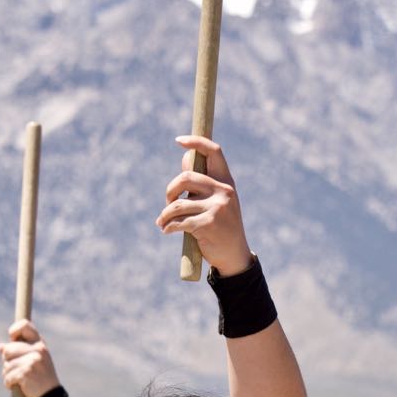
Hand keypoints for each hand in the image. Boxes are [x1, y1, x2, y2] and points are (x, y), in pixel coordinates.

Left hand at [0, 320, 59, 396]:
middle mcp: (37, 350)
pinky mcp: (26, 372)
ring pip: (6, 365)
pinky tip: (16, 386)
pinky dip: (8, 383)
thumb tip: (0, 346)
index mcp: (39, 344)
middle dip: (7, 361)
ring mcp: (32, 361)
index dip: (14, 331)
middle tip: (15, 370)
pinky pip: (8, 376)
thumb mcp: (33, 362)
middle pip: (8, 349)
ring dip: (8, 375)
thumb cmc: (40, 379)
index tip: (12, 340)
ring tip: (18, 381)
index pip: (24, 325)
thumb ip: (18, 353)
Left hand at [157, 136, 252, 276]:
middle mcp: (223, 191)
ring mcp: (216, 207)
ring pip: (178, 204)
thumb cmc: (222, 228)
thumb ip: (203, 184)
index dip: (196, 142)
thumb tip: (185, 157)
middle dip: (170, 190)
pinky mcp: (207, 224)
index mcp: (226, 182)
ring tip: (161, 222)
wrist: (234, 256)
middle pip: (185, 177)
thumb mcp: (218, 202)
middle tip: (168, 202)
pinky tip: (166, 231)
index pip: (214, 152)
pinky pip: (179, 221)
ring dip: (164, 215)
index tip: (179, 140)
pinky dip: (168, 226)